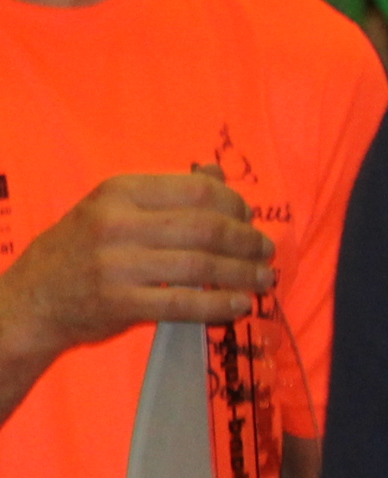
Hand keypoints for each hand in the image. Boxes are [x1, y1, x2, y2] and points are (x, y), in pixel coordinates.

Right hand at [0, 173, 273, 388]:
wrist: (31, 299)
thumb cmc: (81, 249)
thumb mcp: (114, 208)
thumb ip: (167, 192)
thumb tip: (218, 172)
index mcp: (120, 192)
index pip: (198, 191)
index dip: (235, 205)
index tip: (250, 218)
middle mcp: (118, 224)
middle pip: (206, 228)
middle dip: (247, 241)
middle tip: (266, 251)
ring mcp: (117, 265)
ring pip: (201, 266)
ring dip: (242, 274)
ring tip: (264, 278)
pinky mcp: (119, 304)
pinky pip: (184, 304)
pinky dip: (219, 305)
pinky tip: (239, 305)